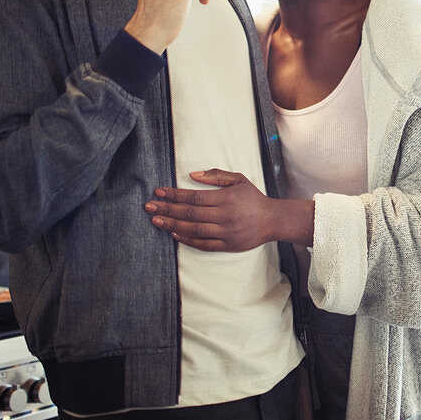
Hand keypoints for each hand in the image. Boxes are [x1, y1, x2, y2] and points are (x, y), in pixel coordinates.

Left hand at [145, 168, 286, 251]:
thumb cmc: (253, 198)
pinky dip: (187, 239)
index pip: (194, 196)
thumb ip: (216, 175)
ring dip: (172, 225)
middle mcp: (224, 216)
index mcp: (226, 198)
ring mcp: (225, 232)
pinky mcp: (227, 245)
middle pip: (190, 213)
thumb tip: (192, 174)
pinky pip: (203, 244)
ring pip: (193, 229)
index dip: (175, 194)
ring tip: (156, 221)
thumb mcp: (238, 180)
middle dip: (167, 209)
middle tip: (148, 206)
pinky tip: (174, 234)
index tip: (159, 191)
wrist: (272, 220)